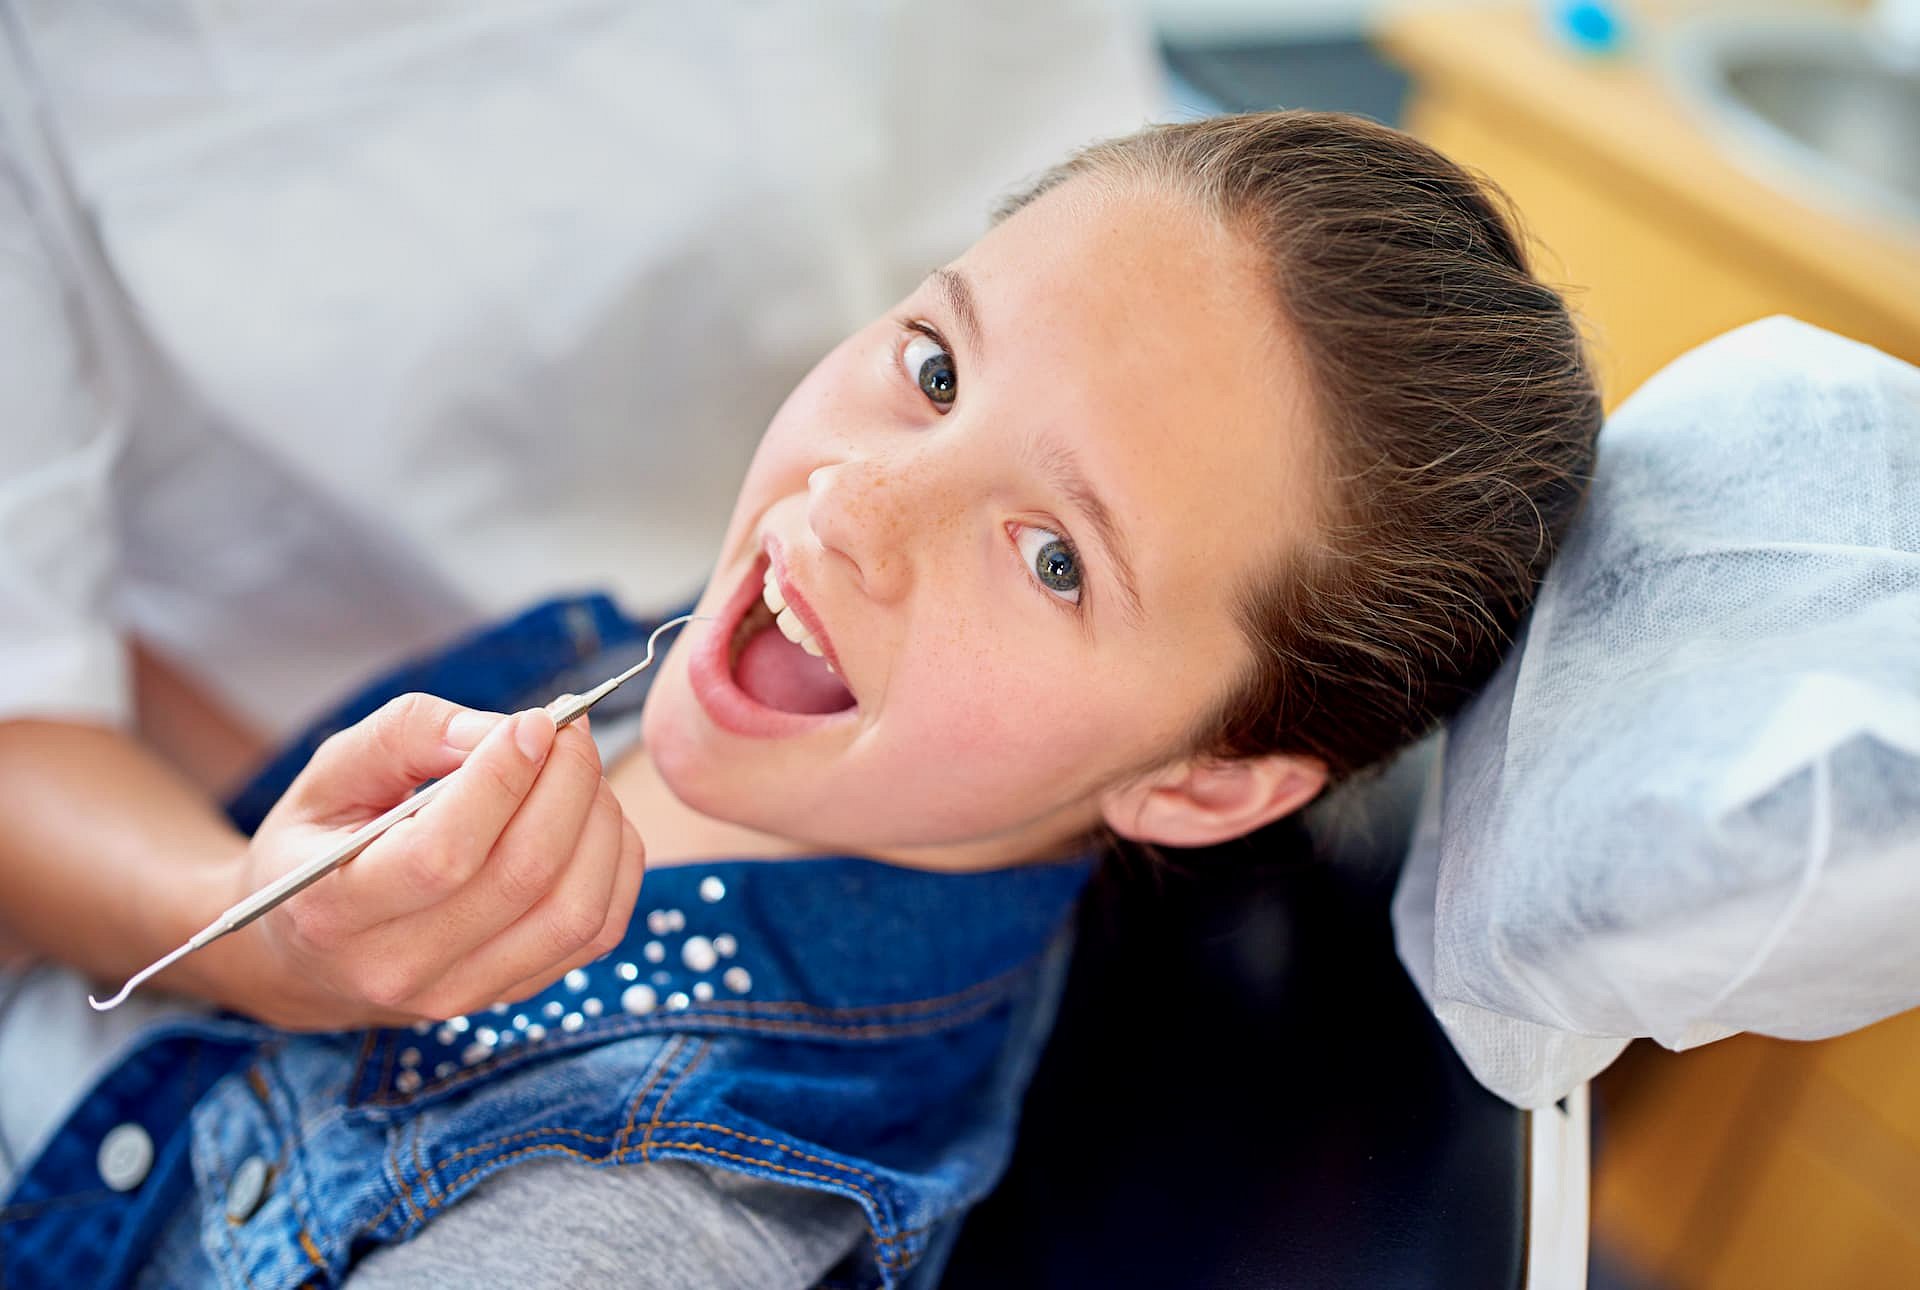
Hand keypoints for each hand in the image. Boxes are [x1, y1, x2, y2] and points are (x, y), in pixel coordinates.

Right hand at [211, 693, 643, 1029]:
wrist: (312, 952)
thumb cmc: (323, 843)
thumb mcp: (334, 772)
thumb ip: (410, 735)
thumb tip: (504, 732)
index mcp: (333, 908)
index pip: (443, 854)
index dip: (503, 779)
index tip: (532, 723)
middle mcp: (398, 967)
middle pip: (523, 875)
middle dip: (567, 784)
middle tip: (568, 731)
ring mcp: (461, 992)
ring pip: (575, 910)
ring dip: (599, 822)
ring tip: (578, 771)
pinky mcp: (513, 993)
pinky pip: (598, 932)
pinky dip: (615, 862)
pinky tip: (592, 817)